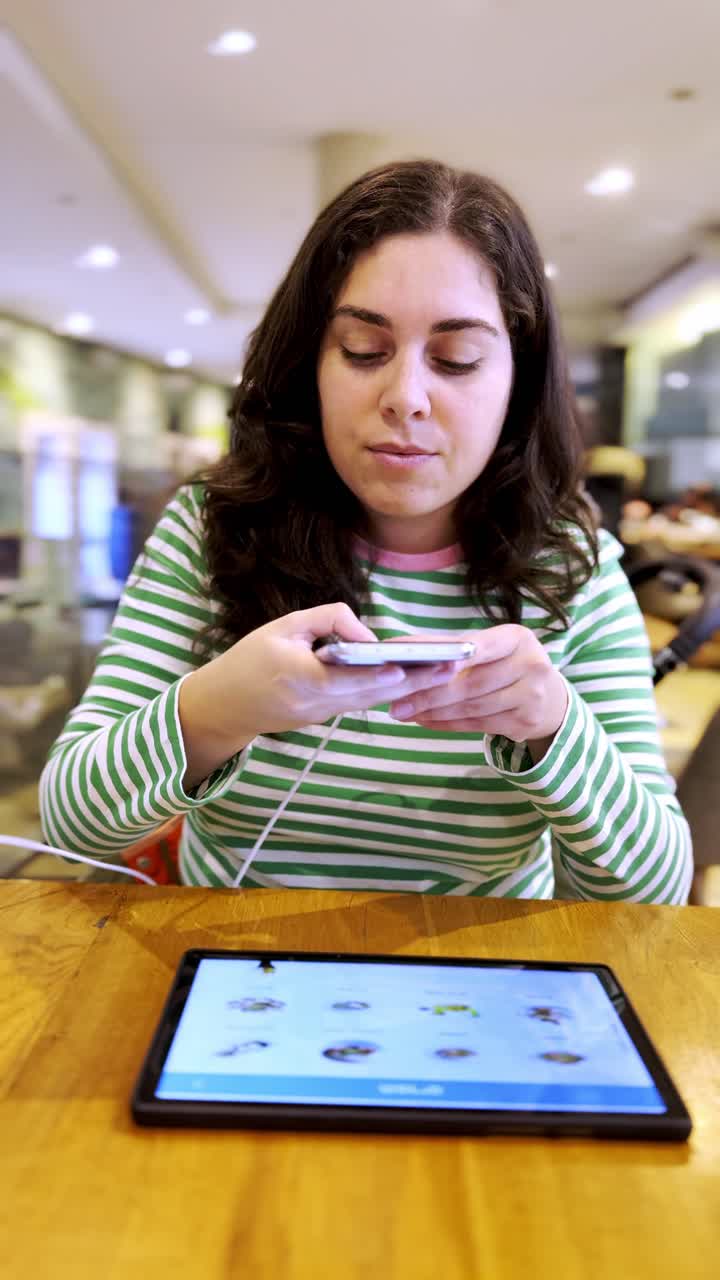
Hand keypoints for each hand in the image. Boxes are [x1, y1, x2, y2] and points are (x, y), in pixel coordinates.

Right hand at [179, 604, 456, 786]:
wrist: (224, 706)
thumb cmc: (249, 659)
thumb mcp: (283, 626)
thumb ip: (327, 620)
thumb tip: (367, 634)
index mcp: (298, 676)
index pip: (345, 677)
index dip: (376, 675)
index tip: (404, 669)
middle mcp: (314, 702)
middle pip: (370, 693)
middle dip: (411, 682)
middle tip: (448, 669)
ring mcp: (320, 716)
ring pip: (371, 702)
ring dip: (407, 689)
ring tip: (441, 673)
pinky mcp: (323, 720)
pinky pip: (360, 704)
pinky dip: (386, 693)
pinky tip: (413, 680)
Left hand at [389, 625, 567, 759]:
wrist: (549, 698)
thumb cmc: (507, 665)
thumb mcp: (492, 648)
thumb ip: (453, 648)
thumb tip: (400, 648)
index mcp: (517, 638)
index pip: (479, 646)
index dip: (450, 655)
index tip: (418, 662)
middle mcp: (531, 664)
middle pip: (471, 682)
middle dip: (429, 693)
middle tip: (396, 701)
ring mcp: (532, 696)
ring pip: (472, 706)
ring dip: (434, 712)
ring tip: (405, 712)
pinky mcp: (525, 722)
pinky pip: (478, 724)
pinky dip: (447, 724)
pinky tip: (425, 721)